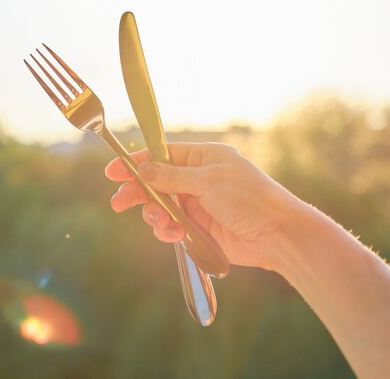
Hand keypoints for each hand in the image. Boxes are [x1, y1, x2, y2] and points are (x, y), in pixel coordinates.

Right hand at [105, 142, 307, 270]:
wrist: (275, 235)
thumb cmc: (249, 198)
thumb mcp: (208, 181)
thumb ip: (172, 176)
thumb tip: (142, 167)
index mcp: (204, 158)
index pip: (162, 155)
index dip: (137, 162)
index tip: (113, 171)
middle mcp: (197, 179)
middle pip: (156, 182)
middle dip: (137, 192)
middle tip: (119, 203)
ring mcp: (196, 204)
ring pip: (160, 207)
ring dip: (154, 215)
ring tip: (161, 224)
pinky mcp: (197, 228)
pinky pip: (171, 227)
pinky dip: (167, 231)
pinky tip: (174, 234)